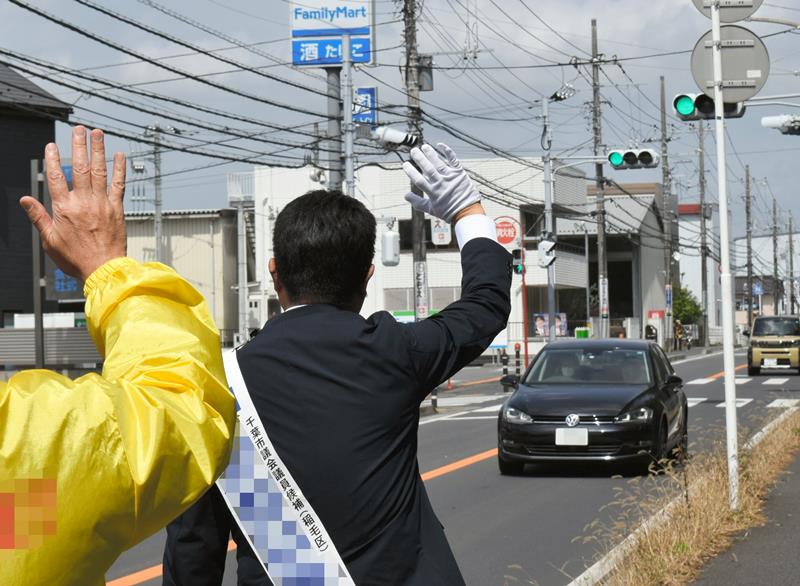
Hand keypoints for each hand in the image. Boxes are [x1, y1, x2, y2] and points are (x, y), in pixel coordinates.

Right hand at [20, 126, 126, 281]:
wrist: (103, 270)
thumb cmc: (76, 259)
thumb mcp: (50, 240)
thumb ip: (38, 217)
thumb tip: (24, 200)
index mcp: (64, 209)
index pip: (56, 177)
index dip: (53, 159)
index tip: (52, 146)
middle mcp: (84, 202)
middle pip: (80, 167)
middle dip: (79, 146)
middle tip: (78, 129)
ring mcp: (102, 204)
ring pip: (99, 171)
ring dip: (98, 150)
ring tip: (97, 133)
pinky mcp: (117, 209)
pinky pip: (119, 185)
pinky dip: (120, 169)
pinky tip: (120, 155)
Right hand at [402, 143, 480, 222]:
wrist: (467, 211)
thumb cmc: (449, 212)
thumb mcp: (431, 210)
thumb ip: (418, 202)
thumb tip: (405, 195)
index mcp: (433, 192)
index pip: (419, 180)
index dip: (411, 172)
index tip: (405, 164)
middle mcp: (441, 183)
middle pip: (428, 169)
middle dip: (420, 158)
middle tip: (413, 150)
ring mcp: (450, 177)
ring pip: (438, 162)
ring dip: (430, 153)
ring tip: (424, 146)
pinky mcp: (459, 172)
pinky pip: (453, 159)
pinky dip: (447, 151)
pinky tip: (440, 145)